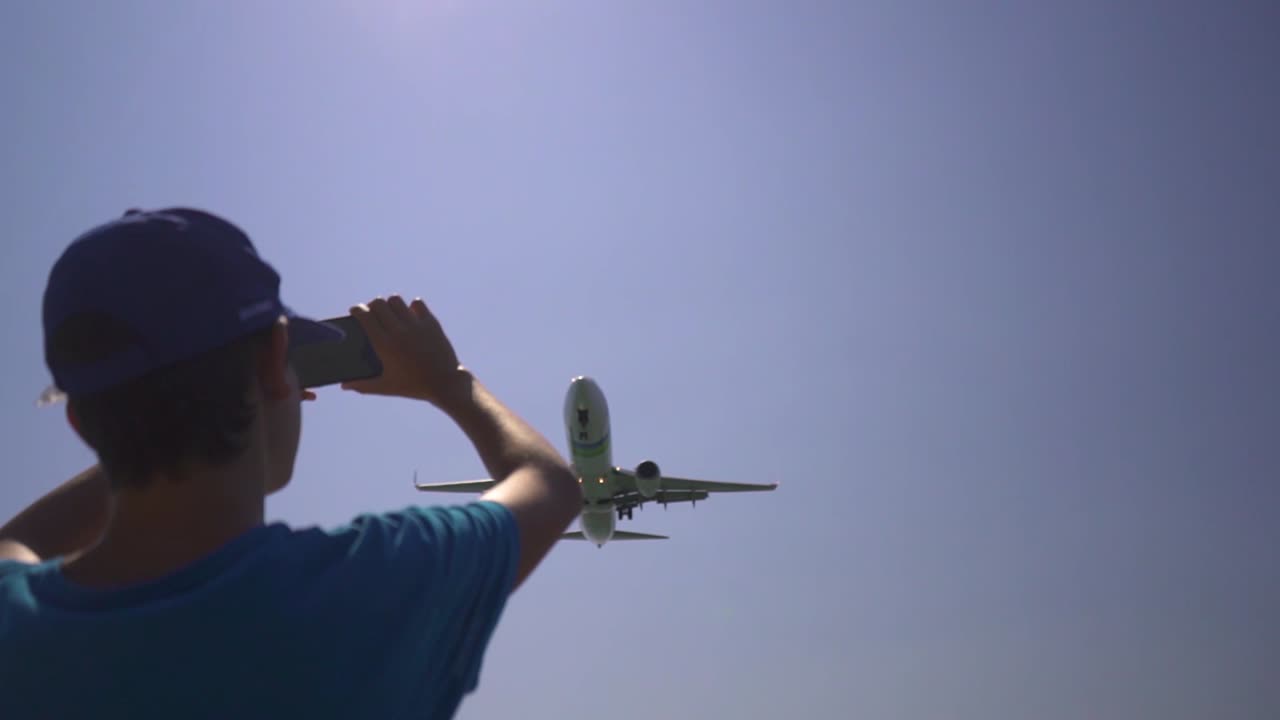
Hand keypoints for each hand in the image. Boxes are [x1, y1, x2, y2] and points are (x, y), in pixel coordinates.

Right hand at [339, 295, 471, 406]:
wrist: (444, 383)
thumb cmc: (413, 387)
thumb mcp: (386, 387)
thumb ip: (362, 385)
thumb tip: (343, 386)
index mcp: (384, 344)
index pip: (365, 316)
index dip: (357, 310)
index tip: (355, 311)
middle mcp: (398, 331)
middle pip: (379, 303)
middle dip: (372, 305)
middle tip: (373, 313)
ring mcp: (416, 325)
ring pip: (396, 300)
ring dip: (390, 304)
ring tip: (391, 313)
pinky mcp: (431, 323)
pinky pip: (417, 303)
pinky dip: (412, 307)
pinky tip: (410, 316)